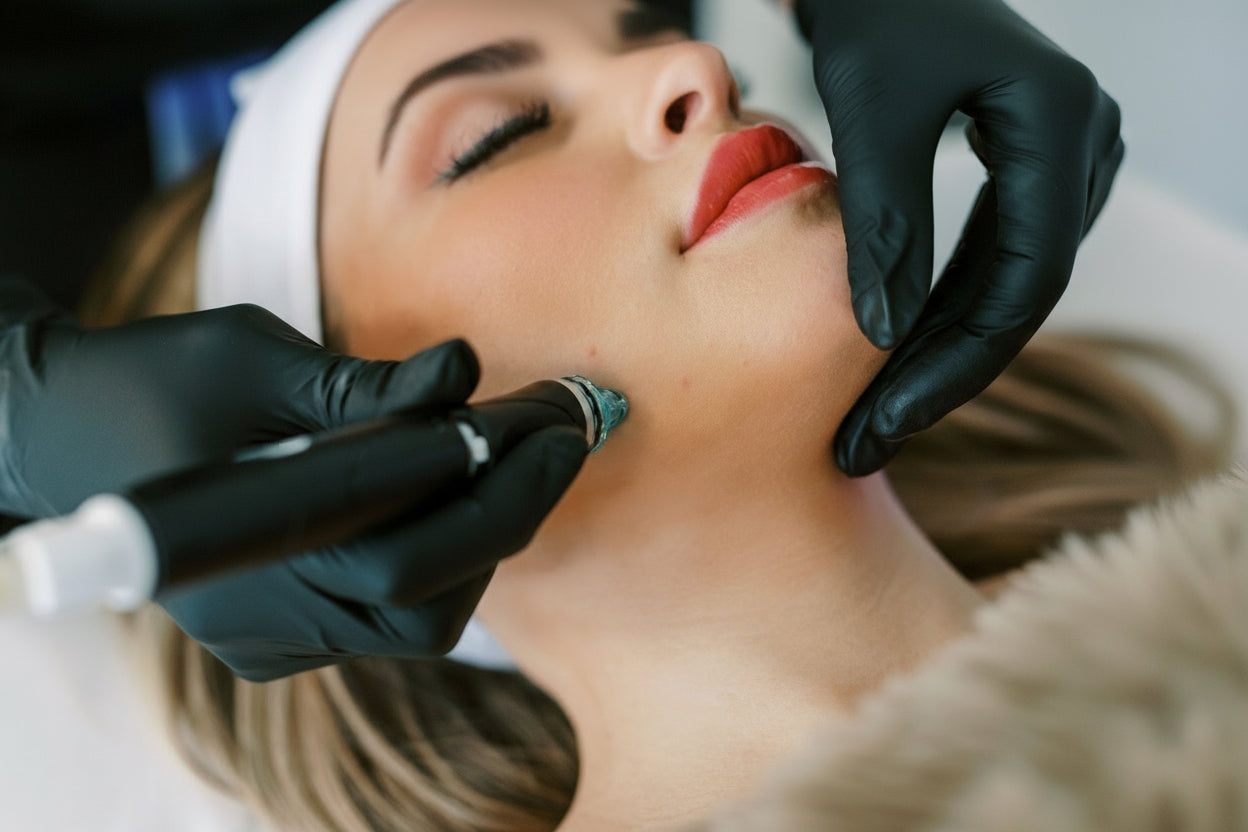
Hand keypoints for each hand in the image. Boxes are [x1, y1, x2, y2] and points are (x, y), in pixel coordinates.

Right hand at [0, 278, 585, 677]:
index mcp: (245, 549)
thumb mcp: (254, 357)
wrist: (64, 436)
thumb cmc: (151, 380)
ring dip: (477, 540)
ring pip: (416, 620)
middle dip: (504, 520)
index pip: (405, 543)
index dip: (500, 483)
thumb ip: (365, 385)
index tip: (560, 423)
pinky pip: (384, 618)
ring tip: (511, 459)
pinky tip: (448, 495)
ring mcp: (268, 639)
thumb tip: (464, 372)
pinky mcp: (276, 641)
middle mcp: (259, 617)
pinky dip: (432, 558)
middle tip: (552, 441)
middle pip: (424, 603)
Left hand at [794, 0, 1123, 474]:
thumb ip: (883, 222)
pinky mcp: (1026, 164)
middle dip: (940, 373)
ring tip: (870, 417)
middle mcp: (1079, 142)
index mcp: (1060, 123)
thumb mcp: (868, 113)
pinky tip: (891, 358)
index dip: (953, 364)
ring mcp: (1059, 156)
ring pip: (1005, 284)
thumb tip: (883, 338)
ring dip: (939, 351)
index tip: (883, 422)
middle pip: (1019, 293)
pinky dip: (941, 307)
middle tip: (867, 441)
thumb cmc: (869, 13)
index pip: (1022, 280)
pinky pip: (992, 257)